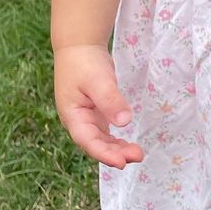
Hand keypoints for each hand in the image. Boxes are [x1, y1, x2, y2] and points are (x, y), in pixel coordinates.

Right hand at [53, 44, 142, 167]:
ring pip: (102, 140)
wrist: (79, 46)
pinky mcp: (96, 112)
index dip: (104, 154)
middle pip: (96, 144)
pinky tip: (128, 145)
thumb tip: (124, 122)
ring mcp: (86, 118)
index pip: (88, 141)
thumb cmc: (85, 62)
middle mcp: (78, 121)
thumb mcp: (98, 80)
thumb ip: (110, 101)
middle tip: (137, 156)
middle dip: (115, 153)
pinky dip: (116, 140)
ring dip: (118, 148)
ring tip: (137, 154)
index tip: (121, 162)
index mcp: (73, 116)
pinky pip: (106, 132)